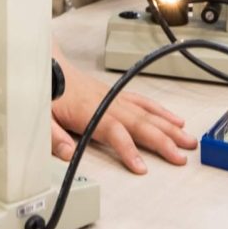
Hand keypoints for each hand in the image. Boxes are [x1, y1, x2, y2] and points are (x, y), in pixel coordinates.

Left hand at [49, 62, 196, 172]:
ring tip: (188, 141)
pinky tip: (175, 121)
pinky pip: (142, 102)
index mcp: (85, 108)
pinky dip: (160, 111)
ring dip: (168, 127)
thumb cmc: (43, 88)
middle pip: (136, 121)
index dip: (127, 148)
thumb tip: (67, 155)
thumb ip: (51, 135)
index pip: (111, 129)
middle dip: (161, 140)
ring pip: (144, 112)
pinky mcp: (113, 94)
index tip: (142, 167)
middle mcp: (104, 100)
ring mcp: (111, 96)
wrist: (44, 61)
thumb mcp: (39, 115)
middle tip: (181, 157)